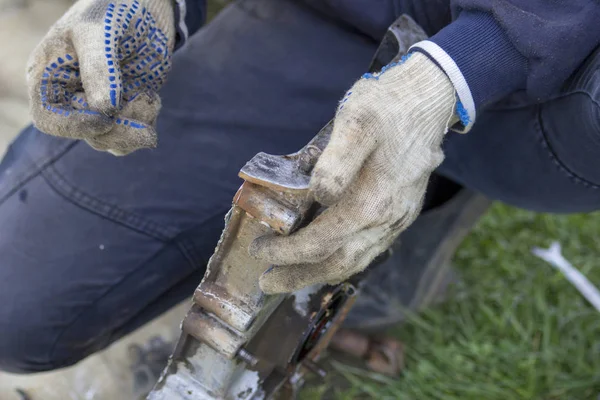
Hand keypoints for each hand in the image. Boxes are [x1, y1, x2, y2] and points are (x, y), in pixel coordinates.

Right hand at [27, 0, 174, 154]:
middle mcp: (72, 96)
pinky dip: (146, 123)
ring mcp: (99, 106)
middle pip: (88, 134)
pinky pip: (132, 135)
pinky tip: (151, 97)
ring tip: (147, 96)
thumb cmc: (112, 10)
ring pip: (112, 140)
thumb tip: (104, 109)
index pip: (49, 118)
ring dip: (136, 125)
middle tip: (144, 103)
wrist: (146, 7)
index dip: (76, 125)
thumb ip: (99, 68)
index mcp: (49, 77)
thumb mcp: (99, 31)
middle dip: (119, 126)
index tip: (106, 116)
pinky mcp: (125, 109)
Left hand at [250, 53, 456, 293]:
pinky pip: (371, 249)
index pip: (321, 242)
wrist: (429, 98)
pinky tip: (330, 255)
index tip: (259, 250)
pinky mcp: (403, 213)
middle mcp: (388, 219)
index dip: (287, 252)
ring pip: (357, 261)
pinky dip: (344, 259)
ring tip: (292, 276)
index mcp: (372, 202)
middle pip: (338, 263)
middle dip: (300, 275)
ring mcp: (398, 219)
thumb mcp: (357, 122)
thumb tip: (319, 194)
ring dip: (321, 273)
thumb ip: (337, 161)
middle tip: (268, 283)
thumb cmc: (387, 106)